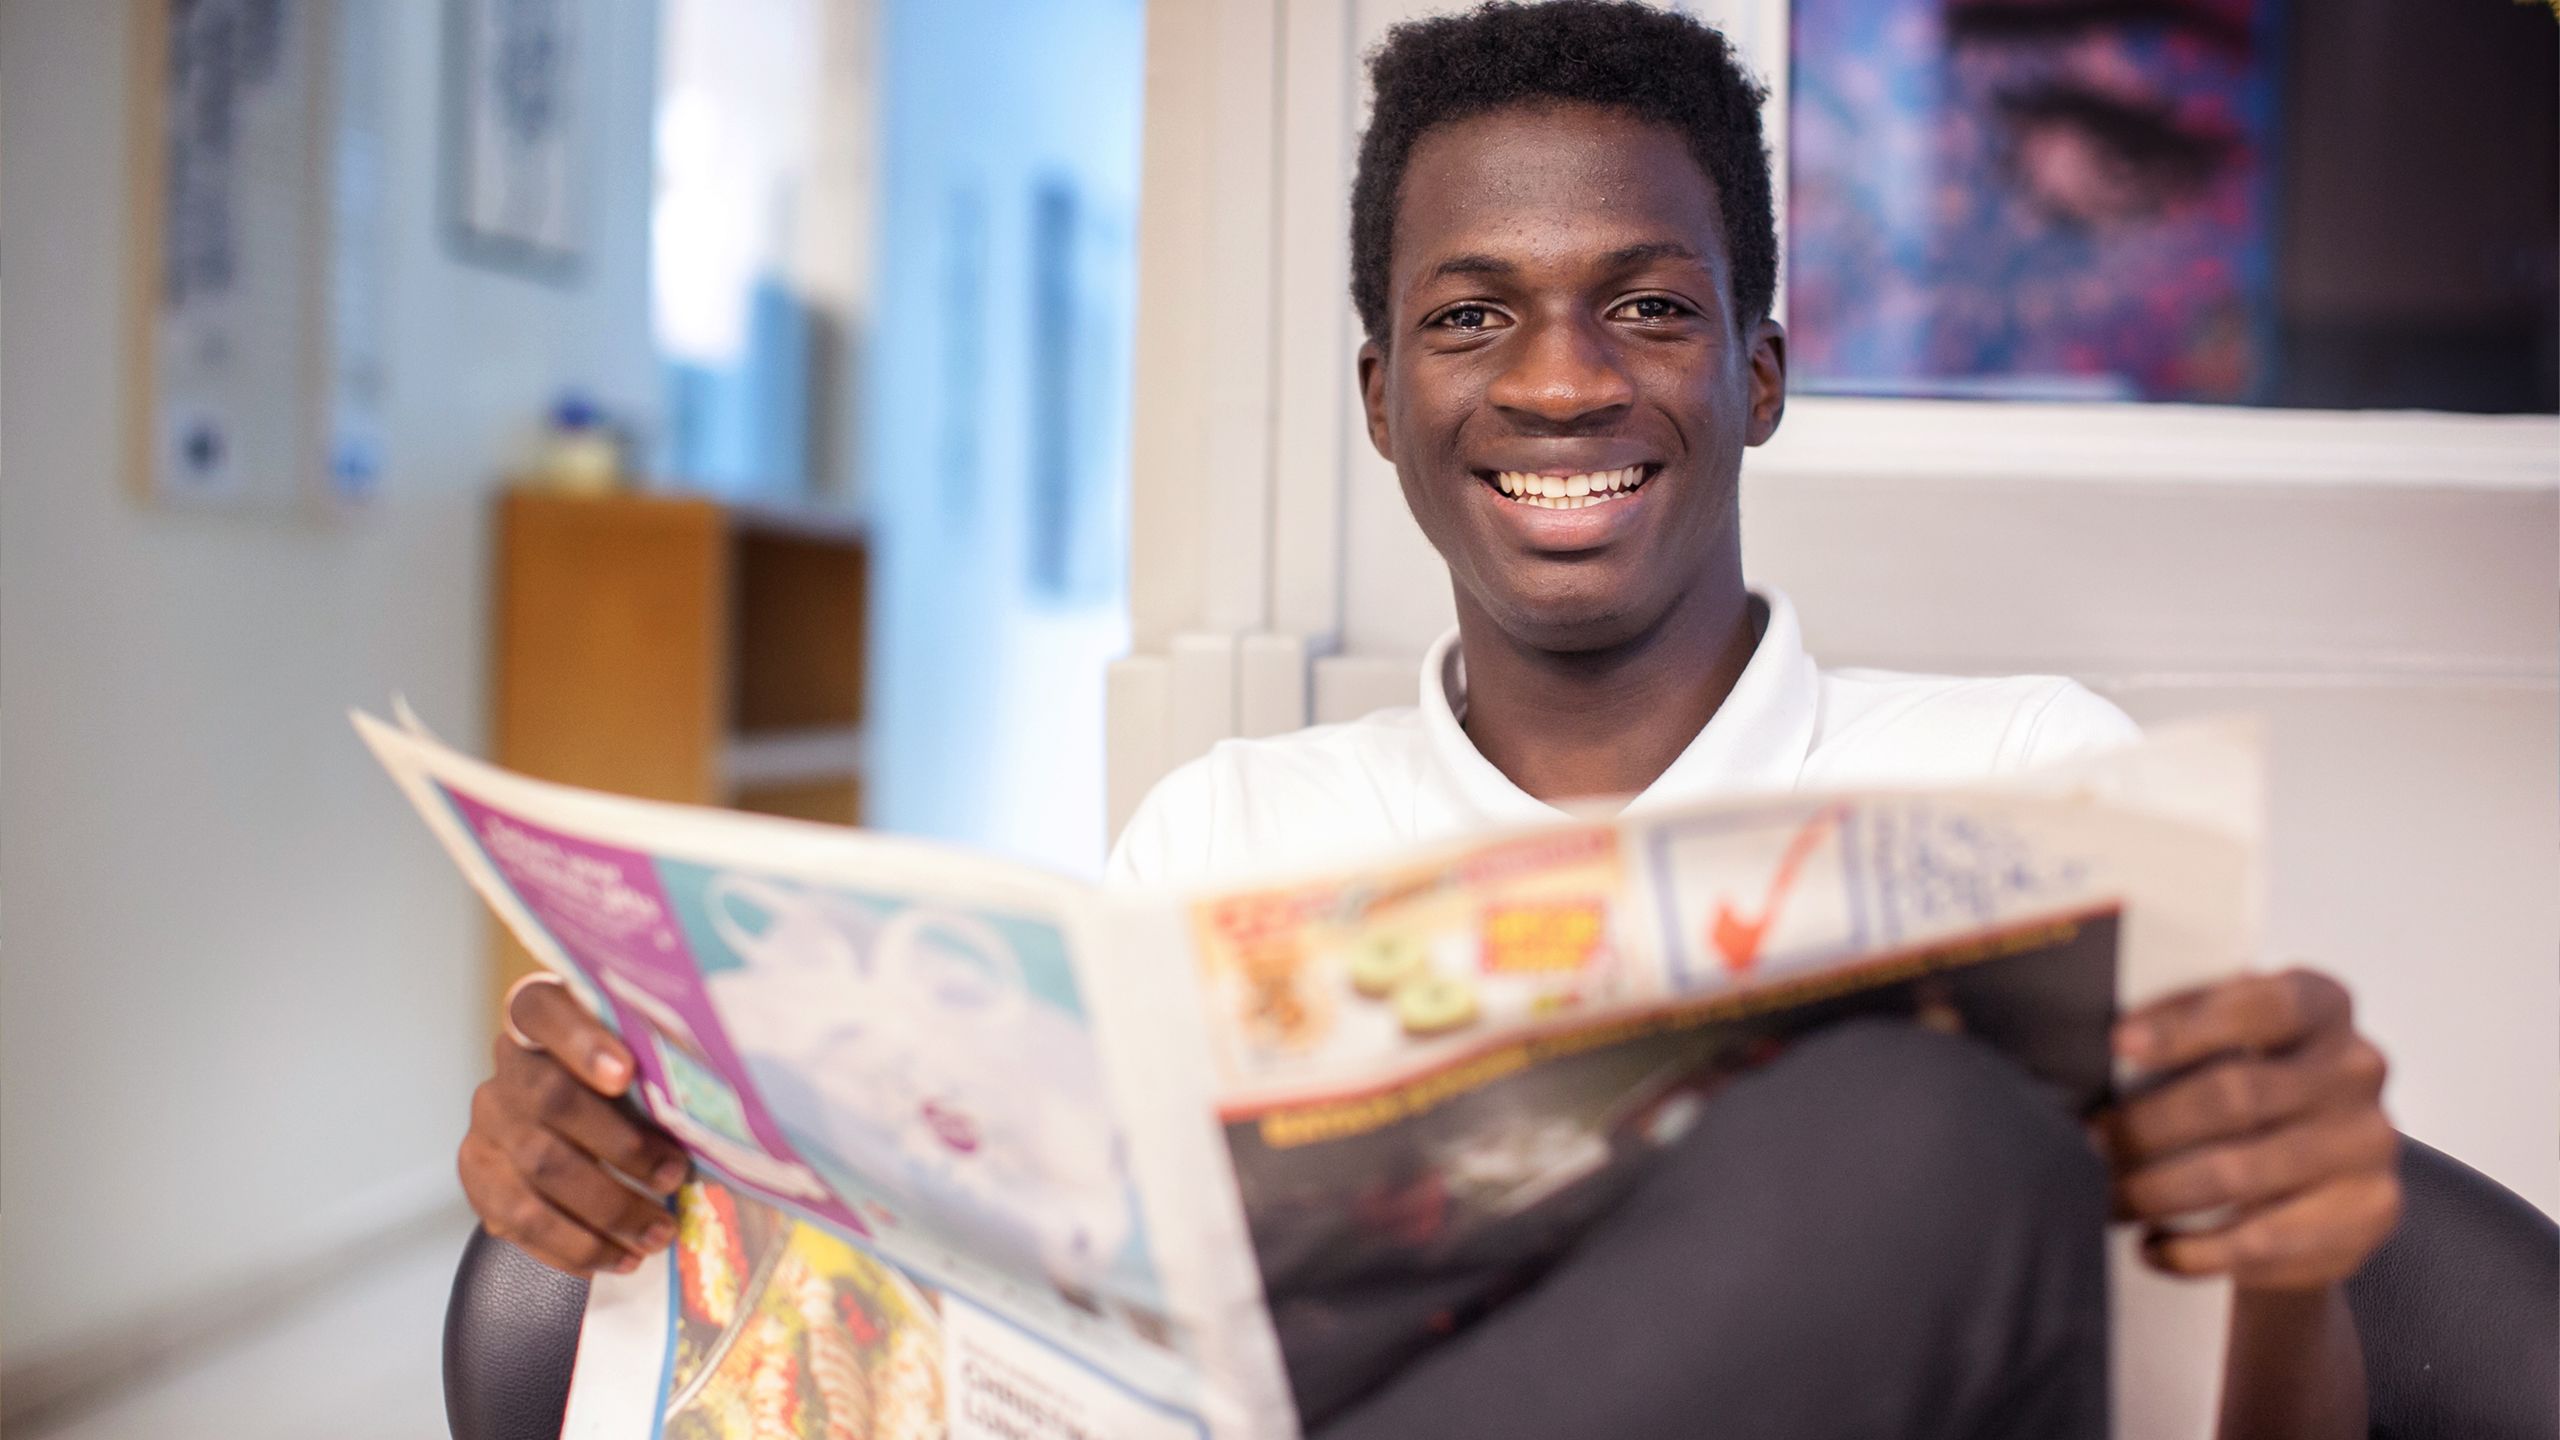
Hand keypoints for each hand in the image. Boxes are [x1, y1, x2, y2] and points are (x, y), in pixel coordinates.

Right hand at [459, 976, 692, 1275]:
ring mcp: (487, 1121)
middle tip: (674, 1177)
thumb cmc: (620, 1083)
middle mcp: (507, 1065)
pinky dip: (574, 1246)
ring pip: (539, 1168)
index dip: (580, 1040)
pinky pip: (519, 1219)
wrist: (557, 1125)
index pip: (541, 1010)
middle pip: (551, 1100)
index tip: (626, 1074)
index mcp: (541, 1017)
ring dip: (607, 1209)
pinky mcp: (478, 1174)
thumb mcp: (638, 1062)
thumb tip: (716, 1109)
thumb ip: (655, 1070)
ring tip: (658, 1234)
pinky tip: (616, 1258)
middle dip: (622, 1147)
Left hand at [2100, 968, 2400, 1290]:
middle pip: (2239, 1095)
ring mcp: (2370, 1143)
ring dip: (2158, 1191)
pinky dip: (2196, 1251)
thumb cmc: (2243, 1086)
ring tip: (2108, 1200)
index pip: (2261, 1006)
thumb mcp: (2221, 1041)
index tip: (2118, 1044)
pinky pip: (2266, 1241)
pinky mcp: (2368, 1214)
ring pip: (2241, 1173)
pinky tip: (2153, 1248)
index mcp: (2322, 1004)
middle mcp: (2358, 1068)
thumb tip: (2099, 1052)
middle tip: (2089, 1143)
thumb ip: (2179, 1030)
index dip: (2186, 1025)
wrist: (2311, 1174)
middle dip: (2148, 1124)